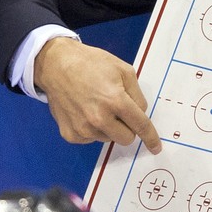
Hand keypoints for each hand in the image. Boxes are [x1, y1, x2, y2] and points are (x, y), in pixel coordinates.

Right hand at [34, 37, 161, 151]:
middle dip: (127, 127)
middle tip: (118, 110)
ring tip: (96, 106)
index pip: (140, 125)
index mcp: (115, 101)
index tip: (156, 147)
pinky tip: (84, 111)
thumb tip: (140, 113)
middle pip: (126, 138)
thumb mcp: (123, 70)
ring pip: (108, 138)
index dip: (151, 138)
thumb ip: (137, 94)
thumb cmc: (91, 64)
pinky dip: (92, 129)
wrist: (56, 65)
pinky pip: (91, 139)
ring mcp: (83, 129)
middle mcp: (99, 119)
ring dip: (108, 127)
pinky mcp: (70, 134)